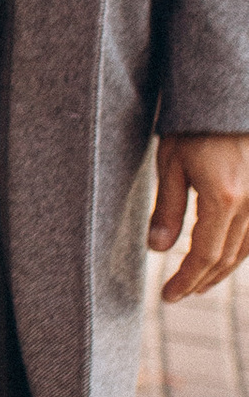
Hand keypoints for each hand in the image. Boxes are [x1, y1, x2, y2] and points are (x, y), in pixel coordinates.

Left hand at [149, 133, 248, 298]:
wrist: (229, 101)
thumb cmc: (196, 126)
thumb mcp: (171, 163)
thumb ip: (167, 209)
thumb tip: (157, 249)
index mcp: (224, 198)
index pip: (205, 255)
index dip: (186, 280)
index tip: (168, 295)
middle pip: (227, 258)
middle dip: (201, 280)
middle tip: (179, 294)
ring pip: (246, 250)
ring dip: (222, 271)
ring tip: (200, 282)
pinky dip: (239, 252)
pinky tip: (224, 257)